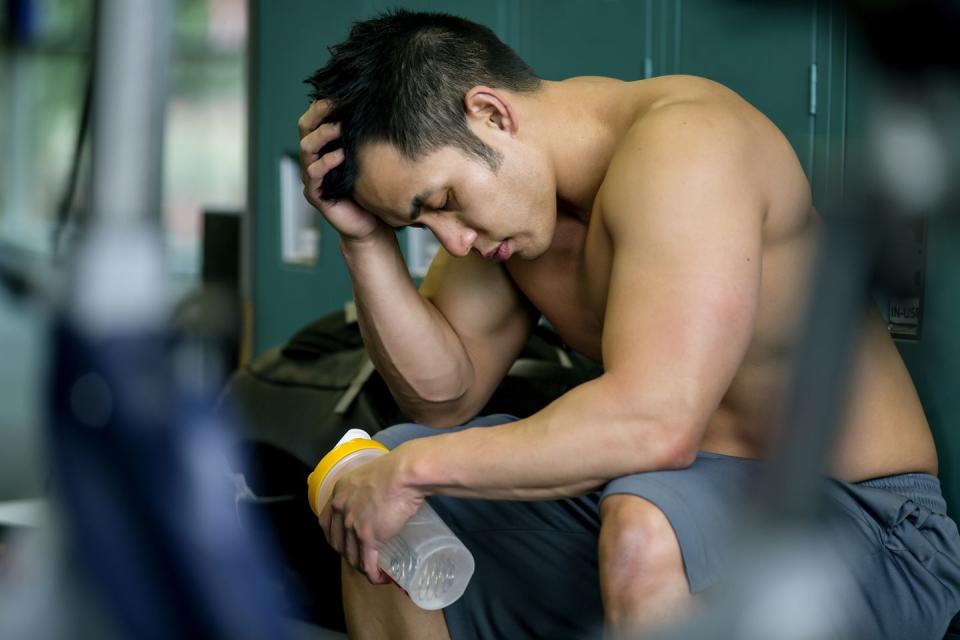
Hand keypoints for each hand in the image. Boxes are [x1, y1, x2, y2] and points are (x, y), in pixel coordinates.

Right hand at [298, 100, 383, 240]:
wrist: (371, 224)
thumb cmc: (370, 188)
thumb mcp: (368, 157)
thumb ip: (364, 136)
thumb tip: (379, 105)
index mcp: (324, 146)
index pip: (315, 117)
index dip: (323, 103)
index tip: (339, 91)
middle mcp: (314, 158)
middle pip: (305, 127)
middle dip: (318, 113)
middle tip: (334, 103)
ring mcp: (311, 176)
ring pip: (306, 147)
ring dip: (322, 135)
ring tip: (338, 127)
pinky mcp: (315, 194)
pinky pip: (314, 174)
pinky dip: (326, 163)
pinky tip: (340, 156)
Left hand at [319, 451, 425, 583]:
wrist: (404, 474)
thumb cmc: (396, 469)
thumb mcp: (371, 474)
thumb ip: (367, 488)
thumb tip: (379, 496)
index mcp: (340, 492)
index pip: (326, 521)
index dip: (332, 535)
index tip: (342, 540)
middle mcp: (341, 509)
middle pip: (336, 541)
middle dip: (346, 553)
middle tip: (359, 556)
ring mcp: (353, 525)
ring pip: (351, 555)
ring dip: (360, 566)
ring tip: (371, 569)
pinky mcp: (369, 537)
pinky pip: (367, 563)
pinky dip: (372, 574)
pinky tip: (380, 578)